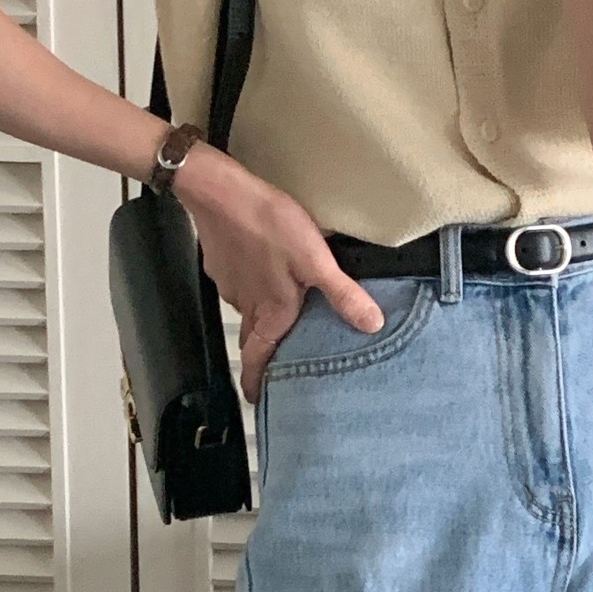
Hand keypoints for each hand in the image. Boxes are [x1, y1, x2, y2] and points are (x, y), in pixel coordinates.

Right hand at [172, 143, 383, 403]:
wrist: (220, 192)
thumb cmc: (268, 224)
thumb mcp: (315, 259)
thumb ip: (342, 293)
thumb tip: (372, 325)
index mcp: (270, 311)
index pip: (258, 358)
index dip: (256, 382)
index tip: (256, 399)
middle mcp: (247, 303)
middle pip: (252, 336)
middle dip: (261, 352)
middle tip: (273, 361)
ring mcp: (230, 282)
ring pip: (246, 309)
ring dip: (259, 315)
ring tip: (278, 311)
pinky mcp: (221, 262)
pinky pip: (237, 283)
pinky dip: (250, 285)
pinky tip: (263, 269)